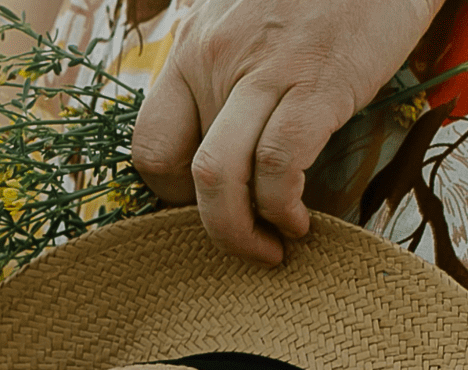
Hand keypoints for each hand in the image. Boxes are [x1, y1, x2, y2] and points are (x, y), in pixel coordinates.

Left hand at [130, 0, 443, 262]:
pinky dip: (284, 209)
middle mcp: (216, 60)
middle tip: (242, 240)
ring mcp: (264, 72)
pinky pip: (279, 166)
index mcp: (192, 48)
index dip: (171, 193)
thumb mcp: (243, 15)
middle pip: (177, 170)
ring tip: (272, 248)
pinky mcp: (319, 83)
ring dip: (239, 234)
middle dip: (208, 224)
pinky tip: (301, 221)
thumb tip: (219, 131)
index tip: (209, 206)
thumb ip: (224, 66)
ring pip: (217, 178)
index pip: (148, 143)